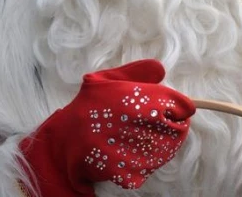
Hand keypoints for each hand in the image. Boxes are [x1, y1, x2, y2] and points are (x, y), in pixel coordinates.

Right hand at [21, 60, 194, 195]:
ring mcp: (128, 148)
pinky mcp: (121, 171)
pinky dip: (141, 168)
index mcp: (133, 97)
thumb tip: (160, 70)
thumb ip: (135, 73)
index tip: (178, 111)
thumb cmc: (86, 107)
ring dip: (160, 150)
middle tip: (162, 128)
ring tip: (142, 142)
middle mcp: (133, 122)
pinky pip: (146, 172)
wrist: (60, 141)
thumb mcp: (106, 80)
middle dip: (175, 129)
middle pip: (177, 131)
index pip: (179, 105)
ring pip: (164, 153)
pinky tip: (129, 158)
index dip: (182, 108)